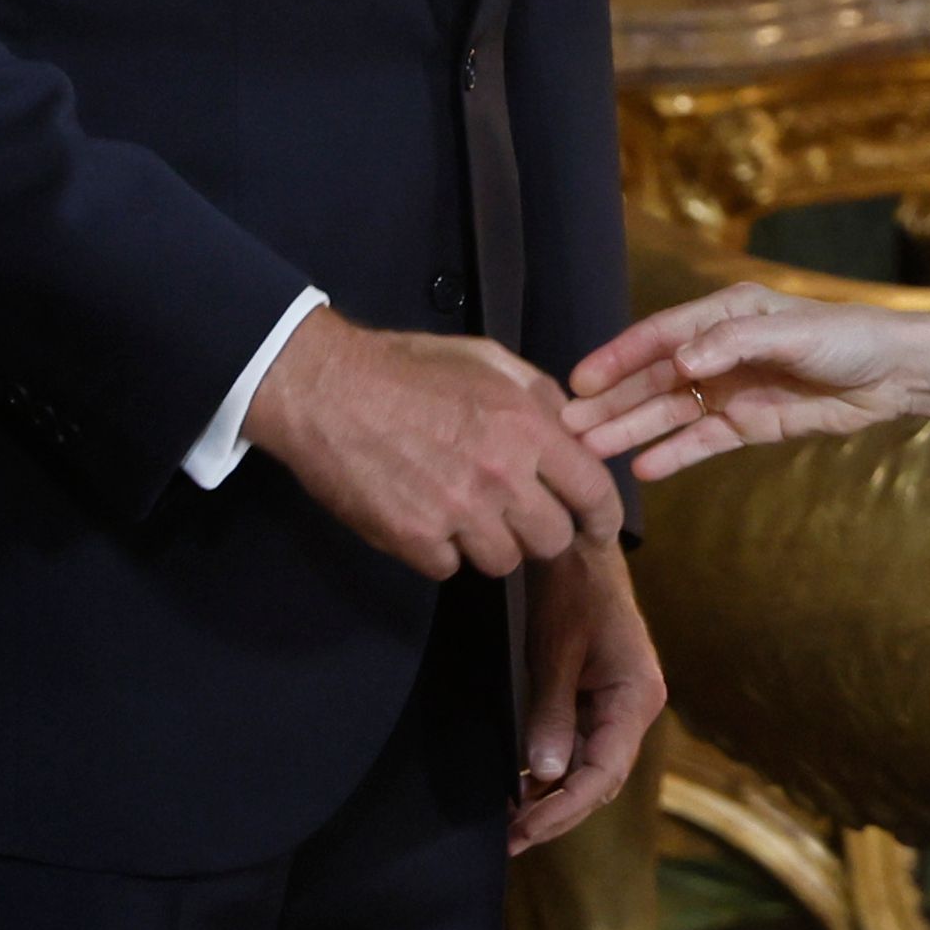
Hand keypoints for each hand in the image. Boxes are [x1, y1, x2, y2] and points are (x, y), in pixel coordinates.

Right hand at [246, 312, 617, 579]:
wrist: (326, 390)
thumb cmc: (407, 369)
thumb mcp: (487, 361)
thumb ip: (540, 398)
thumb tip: (577, 431)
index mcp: (526, 427)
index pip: (593, 492)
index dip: (604, 519)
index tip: (599, 530)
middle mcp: (501, 475)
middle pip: (552, 541)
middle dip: (540, 531)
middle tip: (514, 513)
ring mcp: (458, 512)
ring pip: (503, 561)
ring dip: (489, 543)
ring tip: (461, 509)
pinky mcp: (416, 539)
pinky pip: (450, 568)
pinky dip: (440, 551)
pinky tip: (424, 516)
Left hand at [509, 539, 665, 853]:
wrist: (576, 545)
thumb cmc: (571, 588)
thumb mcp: (555, 650)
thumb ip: (552, 713)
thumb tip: (546, 774)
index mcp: (637, 697)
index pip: (605, 772)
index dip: (564, 808)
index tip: (525, 830)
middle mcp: (636, 707)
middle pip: (602, 779)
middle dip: (558, 812)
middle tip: (512, 839)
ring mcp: (619, 704)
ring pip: (592, 768)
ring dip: (556, 796)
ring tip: (513, 823)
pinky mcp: (601, 698)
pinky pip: (583, 747)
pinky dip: (556, 771)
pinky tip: (525, 787)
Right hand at [564, 285, 929, 479]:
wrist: (894, 375)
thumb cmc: (847, 337)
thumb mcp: (793, 331)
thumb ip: (735, 342)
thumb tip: (683, 360)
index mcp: (723, 316)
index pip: (660, 336)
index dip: (619, 357)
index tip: (581, 381)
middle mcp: (718, 352)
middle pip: (654, 378)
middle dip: (612, 401)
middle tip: (569, 425)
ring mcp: (730, 390)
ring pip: (669, 412)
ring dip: (631, 429)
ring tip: (591, 449)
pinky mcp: (748, 424)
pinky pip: (701, 441)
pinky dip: (673, 454)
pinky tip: (642, 468)